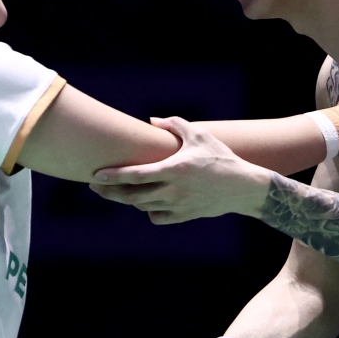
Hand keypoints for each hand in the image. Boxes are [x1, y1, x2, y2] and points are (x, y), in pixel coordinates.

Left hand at [89, 117, 270, 224]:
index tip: (96, 175)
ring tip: (114, 191)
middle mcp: (173, 190)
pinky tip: (145, 201)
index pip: (136, 175)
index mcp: (174, 169)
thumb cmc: (221, 157)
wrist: (243, 188)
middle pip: (132, 195)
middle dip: (109, 192)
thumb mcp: (200, 135)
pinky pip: (156, 217)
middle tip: (95, 186)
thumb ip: (175, 124)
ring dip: (126, 200)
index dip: (113, 176)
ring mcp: (178, 206)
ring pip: (141, 206)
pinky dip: (148, 210)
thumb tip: (151, 120)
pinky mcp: (184, 216)